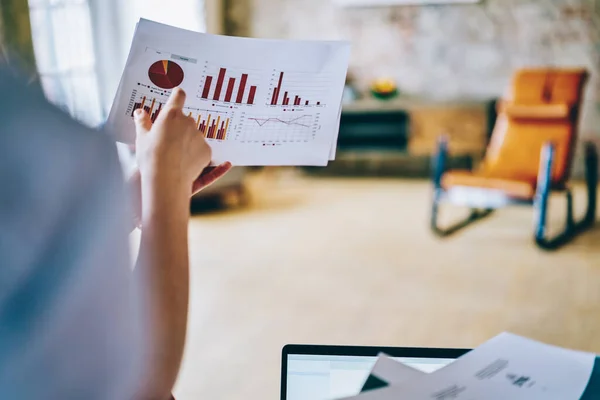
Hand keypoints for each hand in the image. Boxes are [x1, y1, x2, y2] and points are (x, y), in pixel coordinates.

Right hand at [132, 87, 231, 223]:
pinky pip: (201, 149)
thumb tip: (140, 112)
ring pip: (194, 135)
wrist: (166, 179)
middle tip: (169, 141)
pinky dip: (195, 154)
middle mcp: (188, 122)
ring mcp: (199, 136)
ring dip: (187, 141)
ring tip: (175, 156)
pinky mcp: (207, 151)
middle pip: (186, 120)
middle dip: (179, 127)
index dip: (178, 95)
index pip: (178, 96)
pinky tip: (184, 163)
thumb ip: (142, 122)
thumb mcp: (142, 138)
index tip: (178, 94)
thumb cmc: (151, 158)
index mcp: (171, 115)